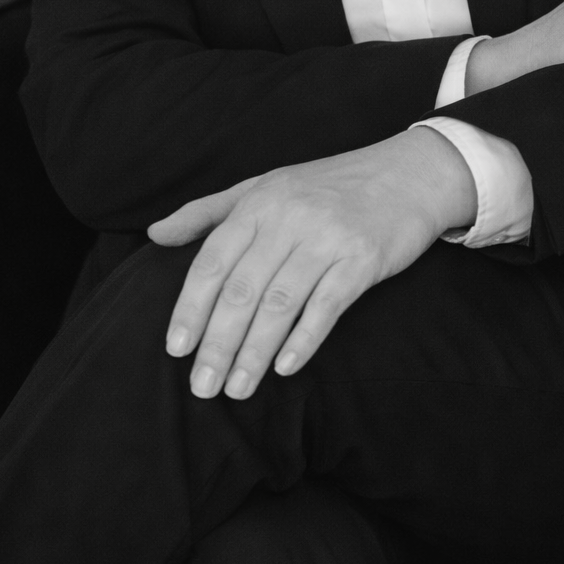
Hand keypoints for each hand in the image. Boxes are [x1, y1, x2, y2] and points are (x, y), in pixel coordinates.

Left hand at [147, 129, 476, 400]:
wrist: (409, 173)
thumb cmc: (330, 185)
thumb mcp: (265, 186)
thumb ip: (208, 212)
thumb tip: (154, 234)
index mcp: (260, 201)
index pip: (213, 261)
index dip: (190, 307)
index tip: (175, 349)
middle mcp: (289, 217)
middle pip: (242, 290)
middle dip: (217, 343)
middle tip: (201, 387)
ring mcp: (328, 237)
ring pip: (280, 303)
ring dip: (254, 353)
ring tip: (237, 390)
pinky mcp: (364, 258)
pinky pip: (328, 304)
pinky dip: (304, 339)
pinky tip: (286, 368)